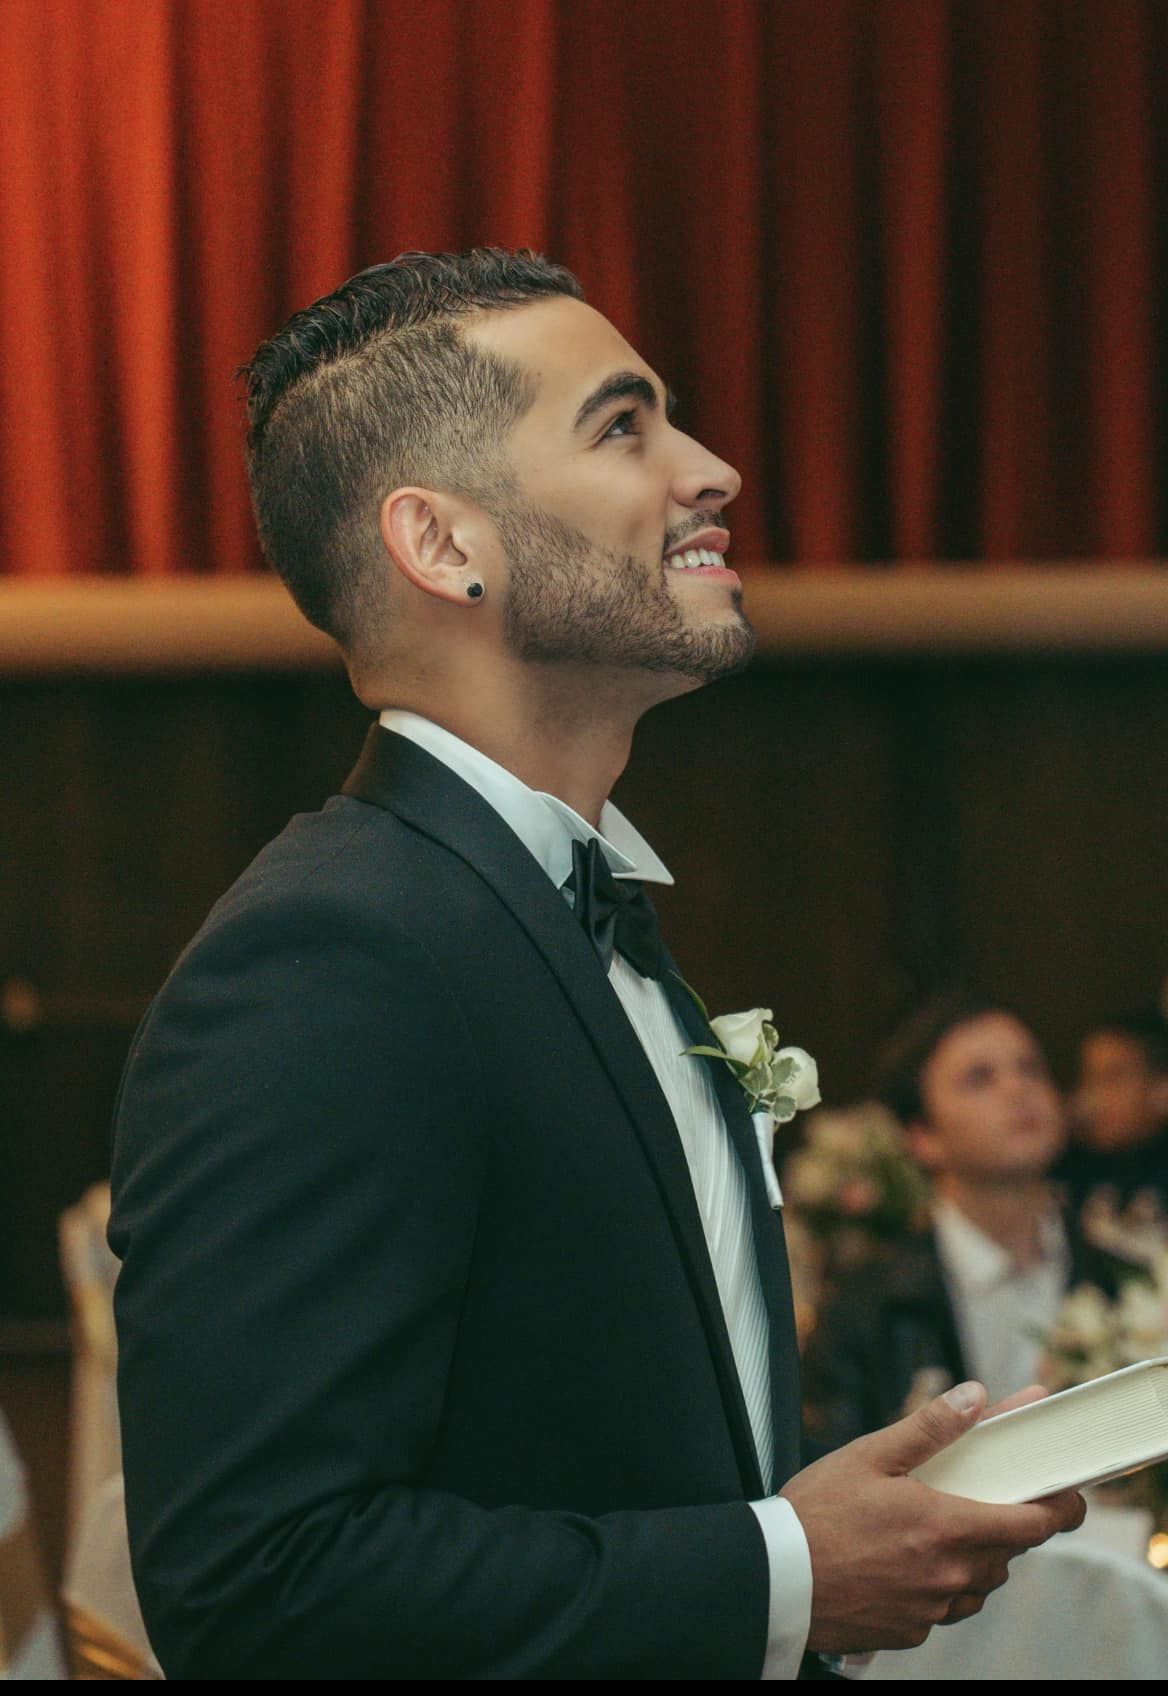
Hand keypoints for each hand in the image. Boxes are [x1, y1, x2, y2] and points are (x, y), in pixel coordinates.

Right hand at [781, 1380, 1084, 1654]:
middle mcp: (949, 1575)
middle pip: (1007, 1552)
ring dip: (973, 1556)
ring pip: (979, 1583)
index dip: (1059, 1508)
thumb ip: (929, 1427)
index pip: (1033, 1524)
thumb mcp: (869, 1455)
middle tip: (975, 1495)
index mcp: (946, 1527)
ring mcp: (931, 1610)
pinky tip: (907, 1561)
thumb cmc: (815, 1516)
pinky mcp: (910, 1632)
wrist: (775, 1580)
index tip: (1066, 1494)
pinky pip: (946, 1608)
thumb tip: (975, 1397)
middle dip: (1002, 1522)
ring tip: (934, 1528)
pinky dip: (940, 1585)